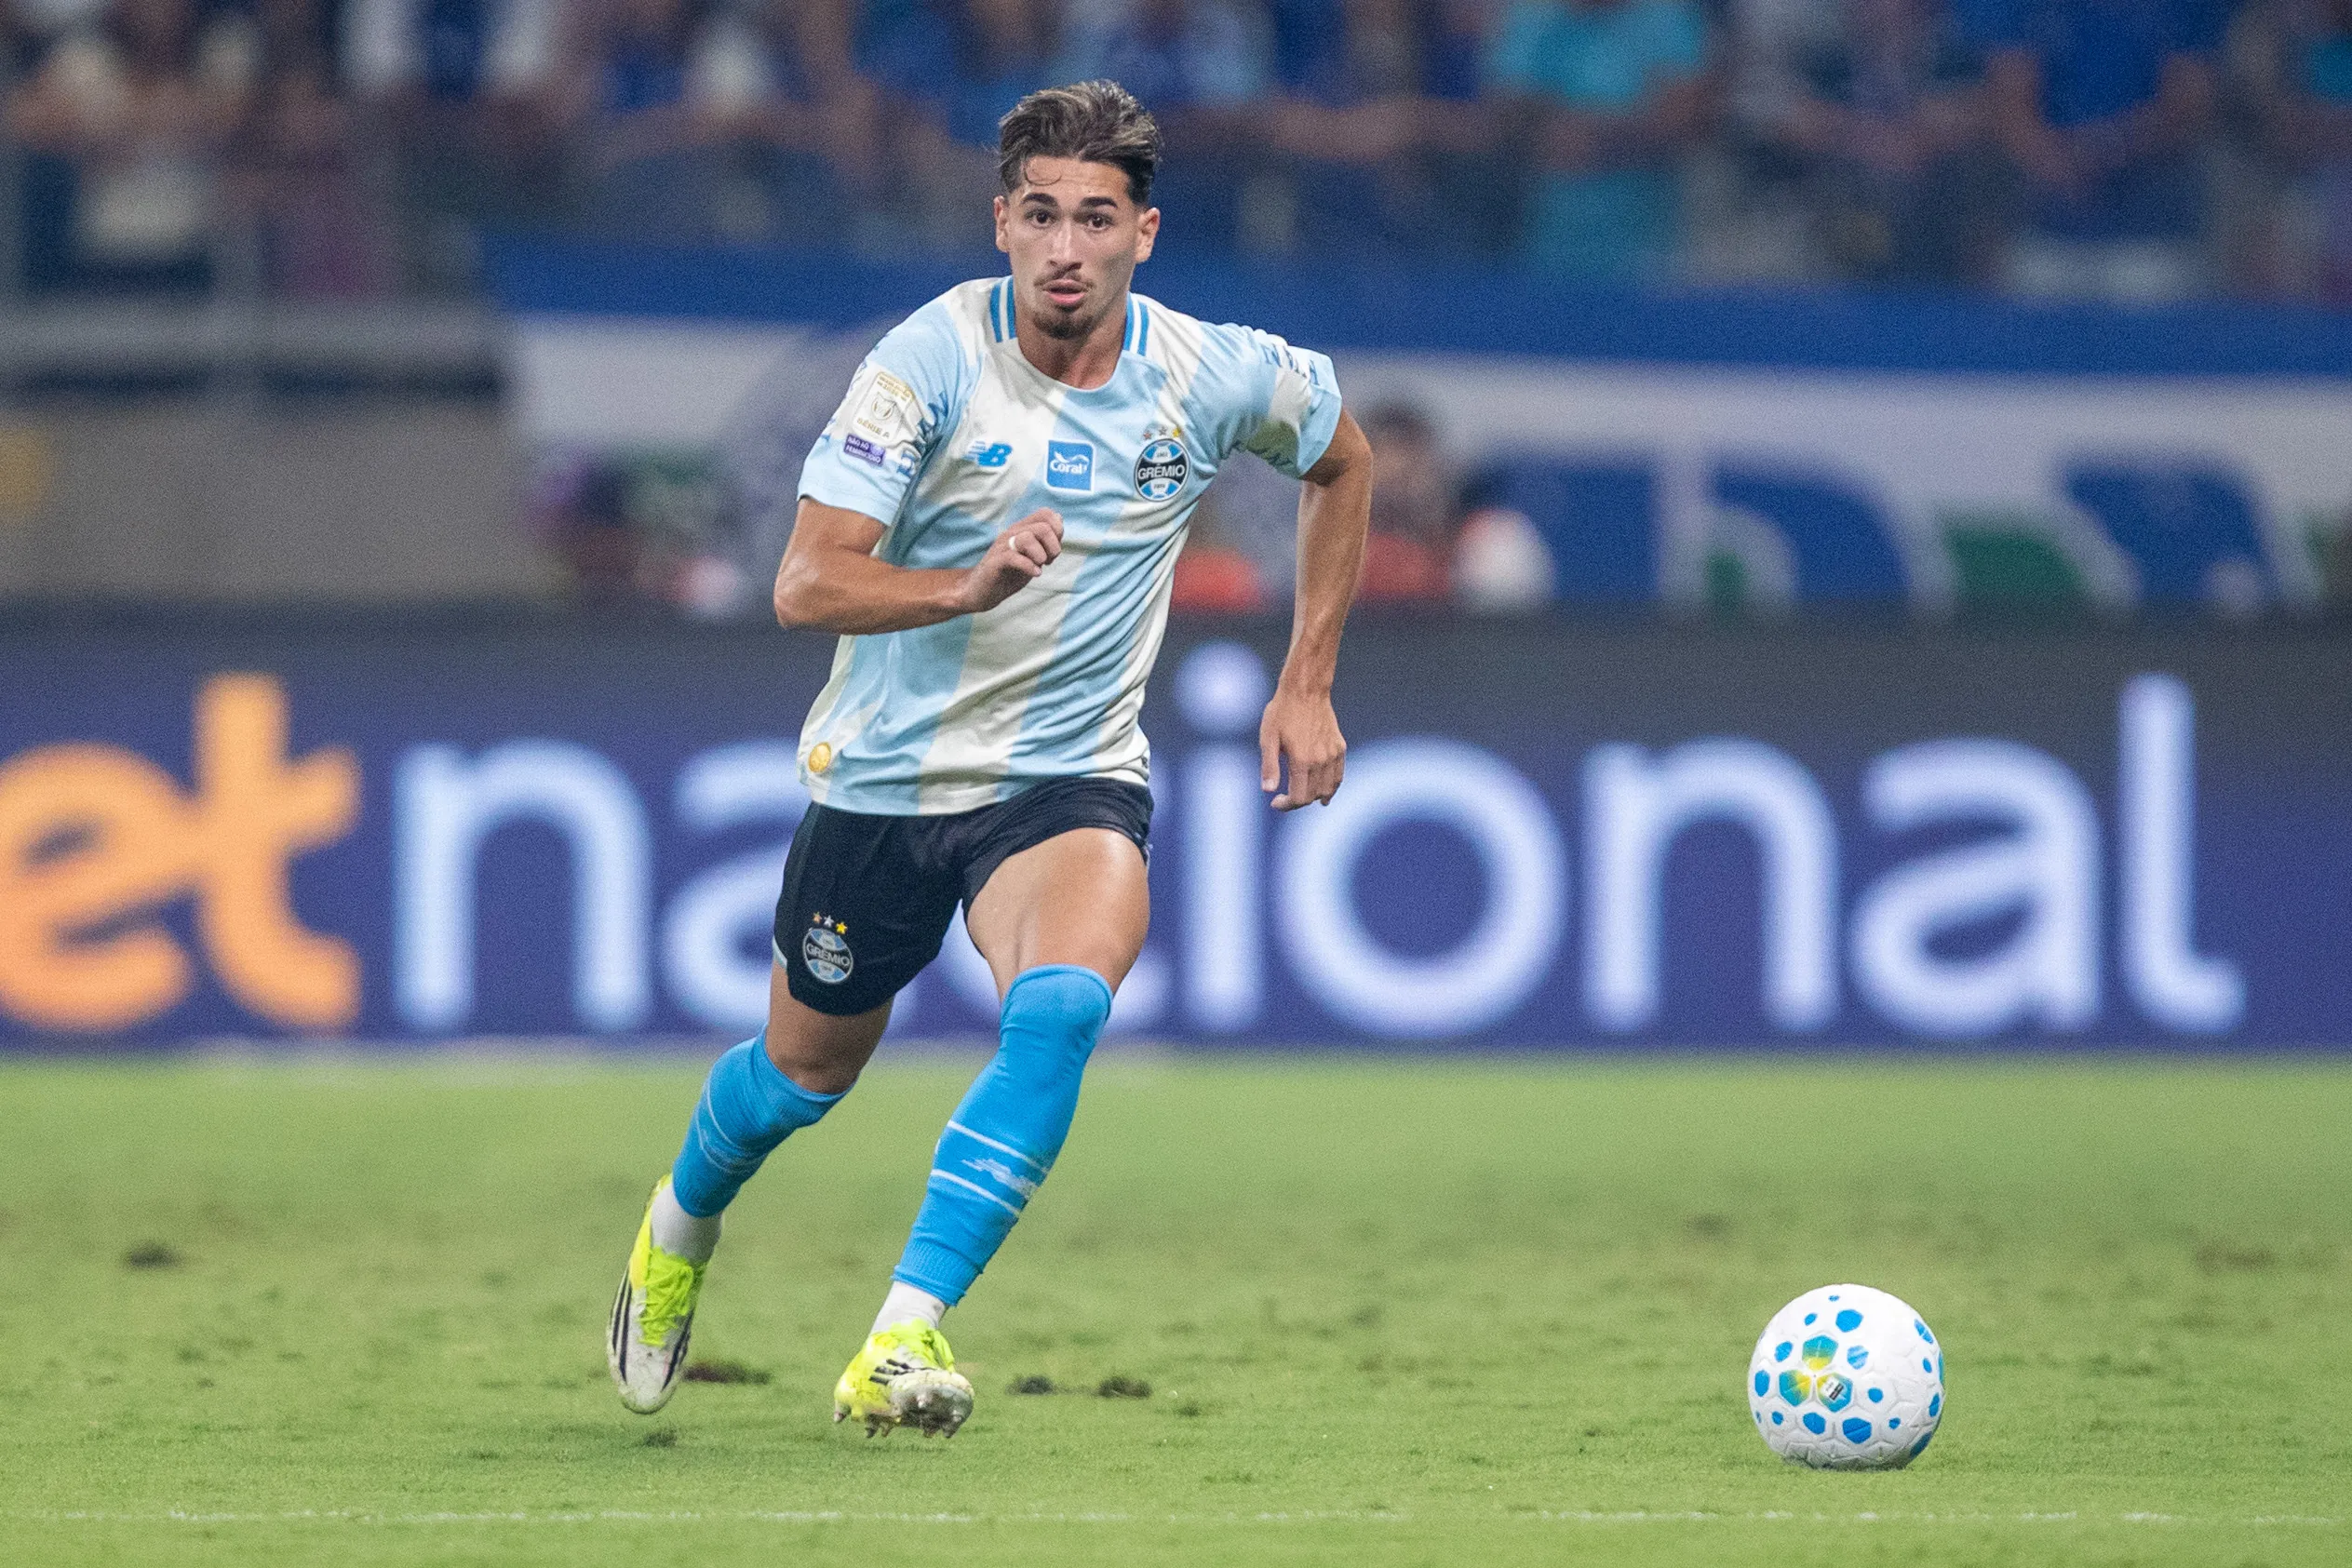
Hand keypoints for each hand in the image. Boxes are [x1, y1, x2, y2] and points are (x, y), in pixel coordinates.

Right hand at [957, 509, 1062, 614]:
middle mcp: (1012, 533)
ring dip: (1041, 555)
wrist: (982, 590)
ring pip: (1028, 538)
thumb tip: (1059, 519)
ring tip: (1039, 566)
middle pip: (1042, 527)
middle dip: (1053, 546)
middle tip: (1048, 561)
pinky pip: (1014, 557)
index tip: (1052, 550)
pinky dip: (1029, 566)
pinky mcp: (995, 562)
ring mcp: (1002, 546)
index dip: (1057, 531)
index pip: (1046, 514)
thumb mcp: (1033, 555)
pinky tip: (1034, 573)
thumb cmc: (1009, 573)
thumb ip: (1045, 539)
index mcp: (1022, 529)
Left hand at [1259, 684, 1345, 810]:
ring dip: (1315, 797)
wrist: (1306, 690)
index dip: (1286, 805)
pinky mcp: (1339, 747)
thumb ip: (1269, 766)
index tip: (1275, 802)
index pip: (1298, 798)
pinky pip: (1338, 775)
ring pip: (1328, 789)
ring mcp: (1332, 754)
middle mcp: (1320, 761)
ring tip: (1303, 799)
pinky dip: (1332, 787)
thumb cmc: (1282, 712)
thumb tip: (1268, 791)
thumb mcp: (1268, 738)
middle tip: (1284, 799)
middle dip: (1297, 802)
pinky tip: (1325, 794)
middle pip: (1313, 796)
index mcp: (1302, 761)